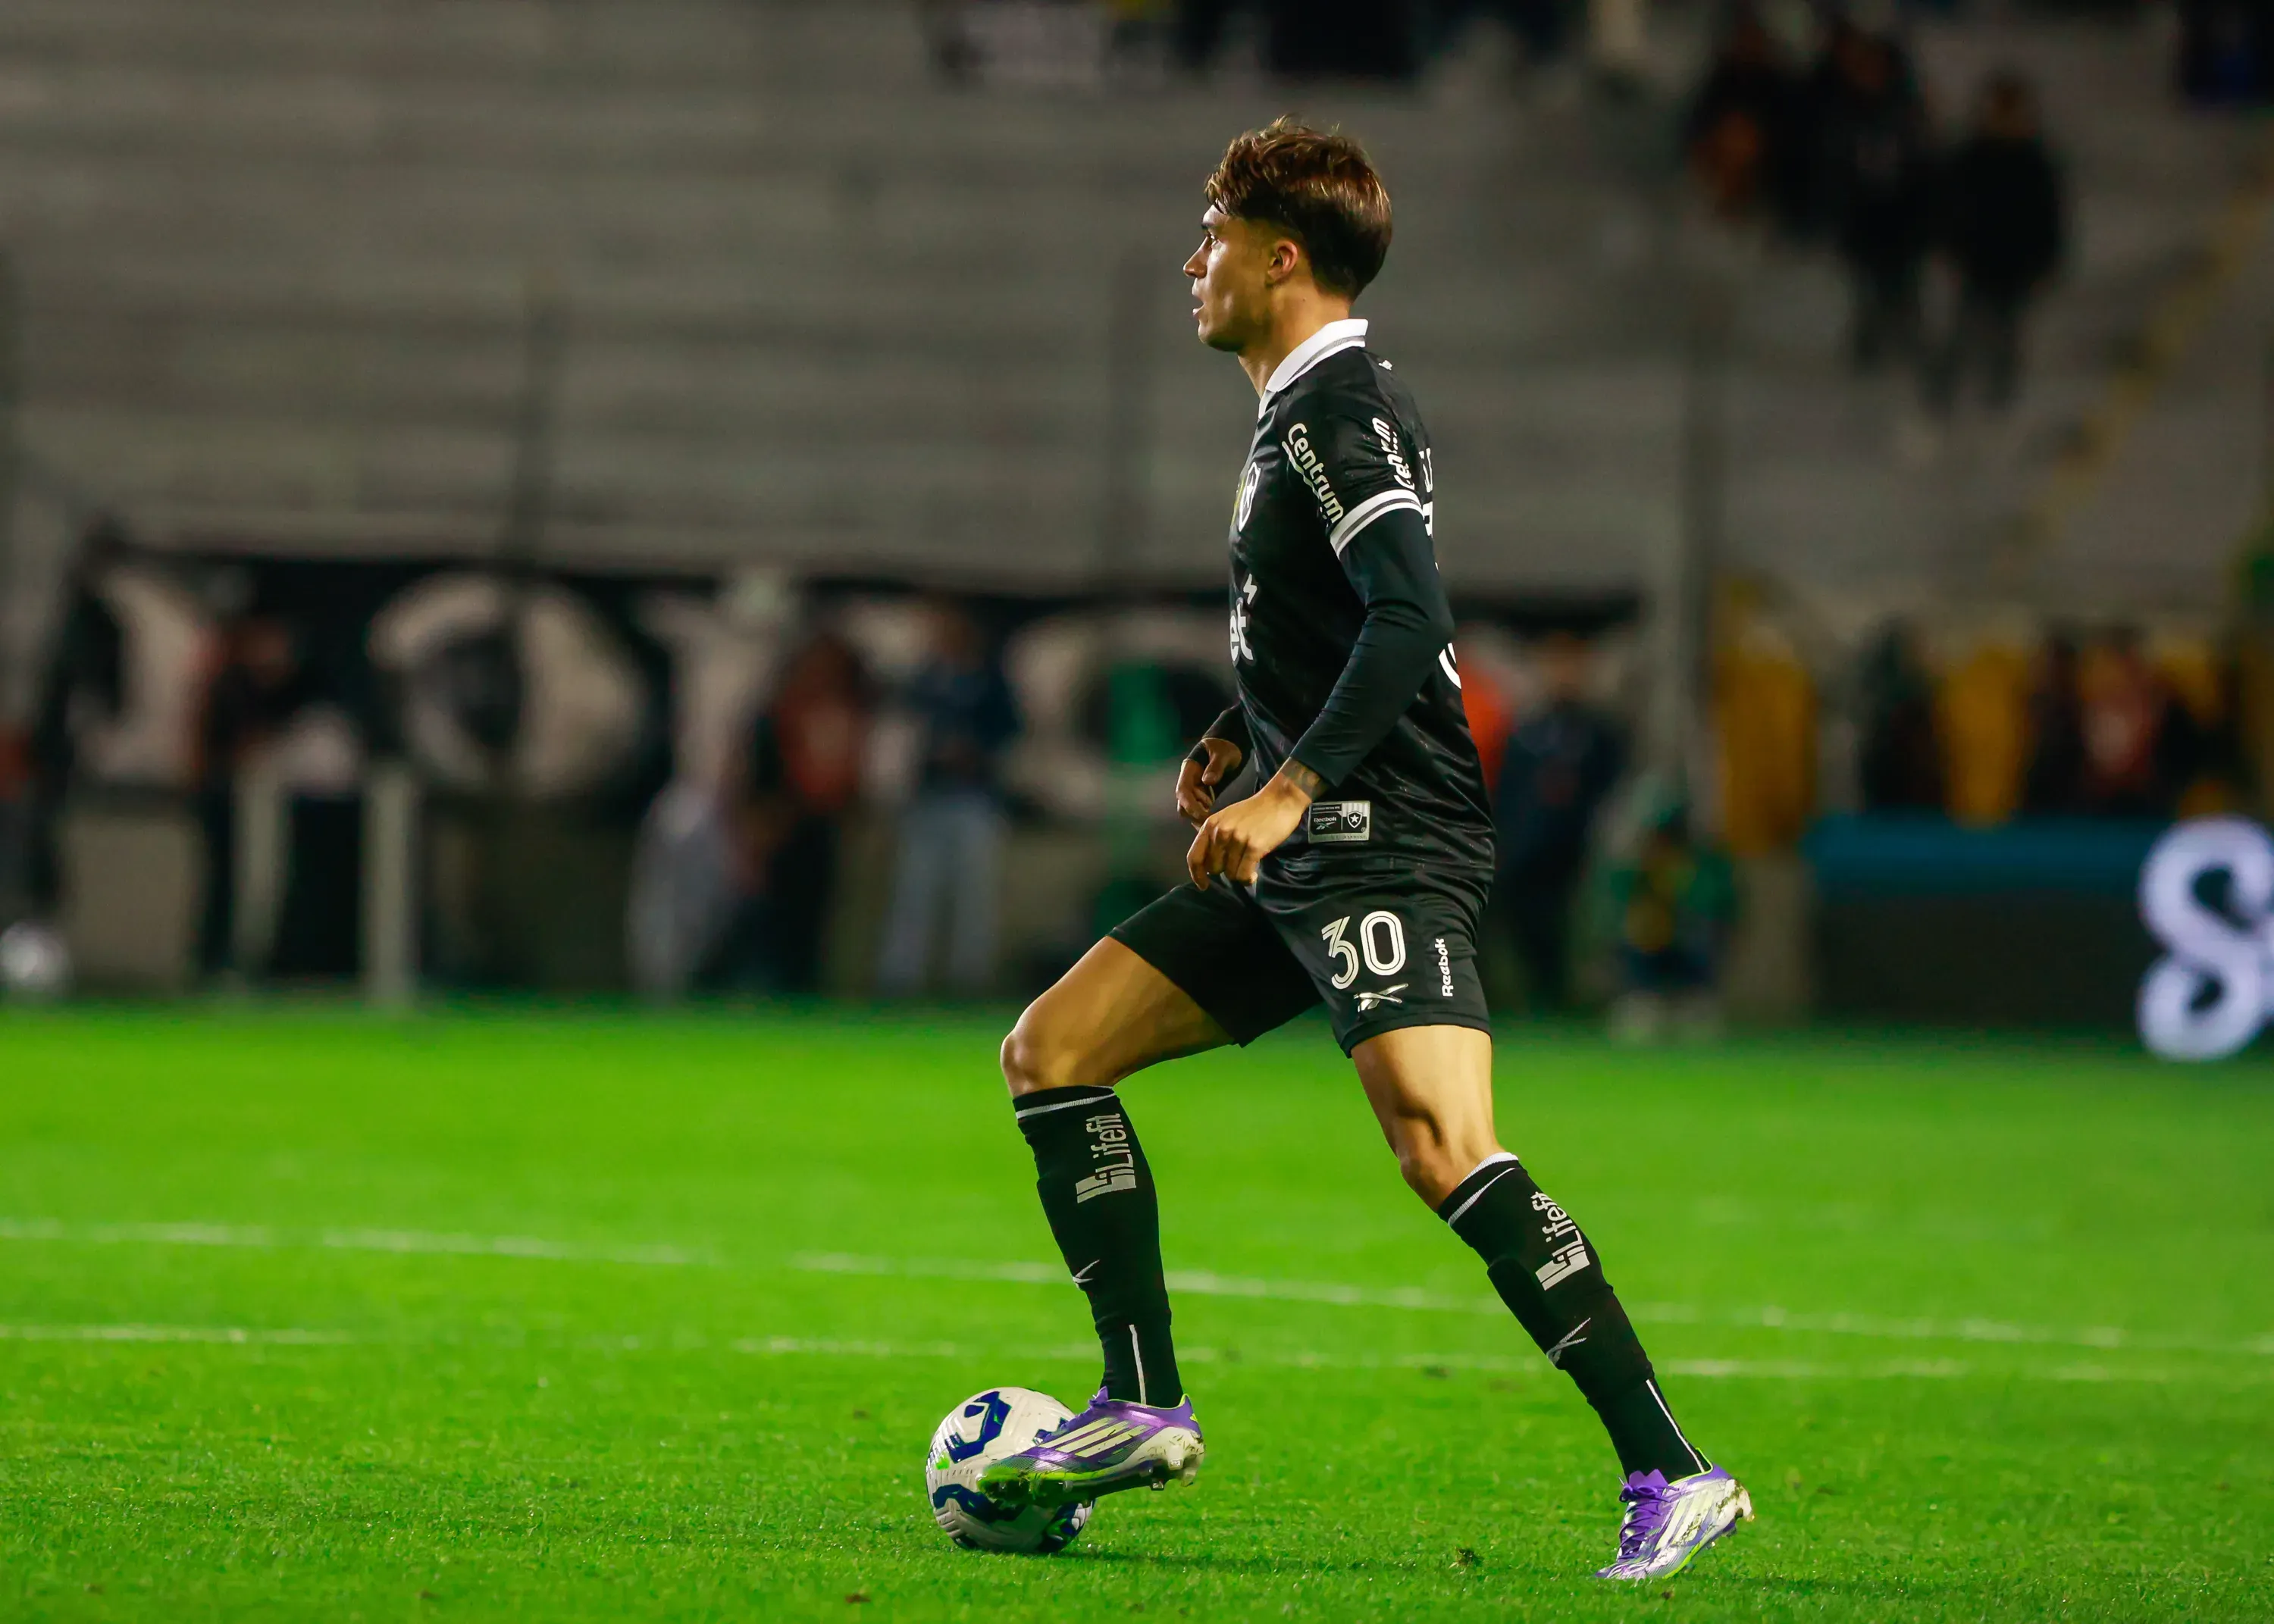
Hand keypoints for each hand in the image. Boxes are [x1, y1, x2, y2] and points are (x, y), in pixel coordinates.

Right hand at [1175, 736, 1245, 826]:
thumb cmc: (1224, 747)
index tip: (1203, 814)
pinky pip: (1200, 808)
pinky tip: (1216, 821)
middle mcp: (1189, 781)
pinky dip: (1204, 816)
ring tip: (1214, 822)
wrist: (1229, 745)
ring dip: (1199, 817)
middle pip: (1183, 803)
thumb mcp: (1222, 753)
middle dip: (1193, 814)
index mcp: (1189, 770)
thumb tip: (1207, 781)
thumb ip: (1216, 766)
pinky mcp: (1204, 794)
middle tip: (1210, 822)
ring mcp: (1196, 788)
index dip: (1190, 804)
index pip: (1183, 790)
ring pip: (1190, 808)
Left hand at [1187, 763, 1320, 889]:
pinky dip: (1248, 879)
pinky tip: (1254, 874)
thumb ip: (1214, 837)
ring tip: (1249, 866)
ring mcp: (1237, 839)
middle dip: (1225, 871)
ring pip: (1230, 873)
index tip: (1203, 885)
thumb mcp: (1226, 818)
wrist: (1279, 800)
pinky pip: (1244, 874)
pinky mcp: (1254, 847)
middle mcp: (1220, 832)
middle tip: (1237, 864)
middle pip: (1213, 868)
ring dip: (1239, 875)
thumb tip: (1207, 864)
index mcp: (1210, 825)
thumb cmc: (1254, 811)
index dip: (1196, 875)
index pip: (1194, 857)